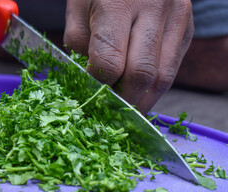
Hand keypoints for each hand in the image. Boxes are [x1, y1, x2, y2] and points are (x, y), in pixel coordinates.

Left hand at [64, 0, 193, 113]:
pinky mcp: (186, 27)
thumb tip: (91, 79)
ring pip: (162, 77)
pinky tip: (141, 93)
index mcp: (118, 4)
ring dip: (142, 100)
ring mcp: (176, 18)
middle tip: (108, 109)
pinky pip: (172, 68)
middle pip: (141, 75)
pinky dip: (155, 87)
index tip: (90, 92)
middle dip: (123, 100)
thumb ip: (80, 45)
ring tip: (126, 109)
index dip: (98, 85)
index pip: (109, 63)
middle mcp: (154, 10)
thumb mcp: (77, 7)